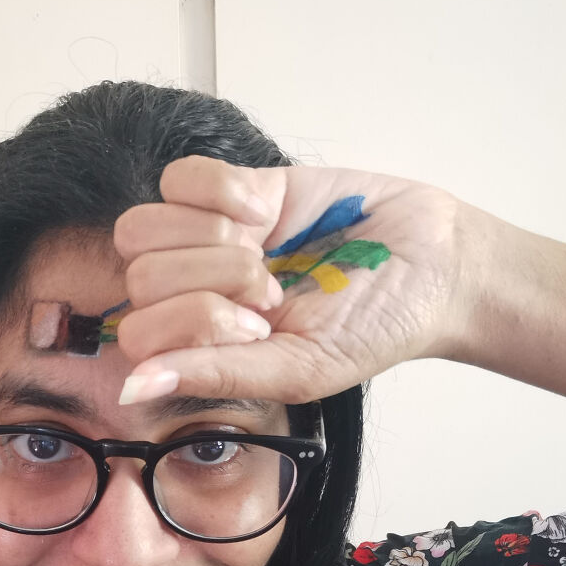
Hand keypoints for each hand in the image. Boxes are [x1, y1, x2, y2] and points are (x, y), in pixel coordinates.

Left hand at [112, 155, 465, 404]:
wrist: (433, 267)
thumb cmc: (372, 330)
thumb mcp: (298, 369)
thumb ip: (215, 376)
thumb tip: (133, 389)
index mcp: (200, 346)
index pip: (139, 331)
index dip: (194, 323)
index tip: (257, 326)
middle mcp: (192, 293)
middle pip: (140, 276)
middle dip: (214, 282)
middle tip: (273, 288)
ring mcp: (206, 238)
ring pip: (143, 226)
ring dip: (211, 237)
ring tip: (265, 250)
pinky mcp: (231, 186)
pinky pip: (180, 176)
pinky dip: (222, 191)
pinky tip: (265, 212)